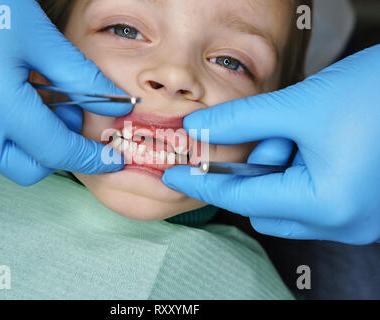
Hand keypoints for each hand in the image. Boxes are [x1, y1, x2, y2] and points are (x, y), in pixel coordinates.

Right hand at [0, 0, 132, 184]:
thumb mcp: (40, 38)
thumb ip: (82, 78)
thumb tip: (116, 107)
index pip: (55, 151)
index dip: (89, 158)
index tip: (111, 159)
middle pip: (27, 168)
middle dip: (58, 152)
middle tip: (68, 114)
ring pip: (5, 156)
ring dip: (32, 139)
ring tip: (34, 94)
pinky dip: (6, 129)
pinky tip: (9, 96)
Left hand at [162, 45, 379, 244]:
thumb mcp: (302, 105)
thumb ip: (242, 120)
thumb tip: (199, 127)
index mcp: (328, 205)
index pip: (242, 198)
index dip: (202, 184)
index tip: (174, 176)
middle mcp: (343, 222)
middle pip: (263, 204)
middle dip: (255, 168)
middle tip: (273, 132)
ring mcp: (355, 218)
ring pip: (285, 200)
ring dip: (278, 167)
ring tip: (303, 131)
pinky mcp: (360, 205)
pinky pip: (310, 196)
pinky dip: (297, 171)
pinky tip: (312, 142)